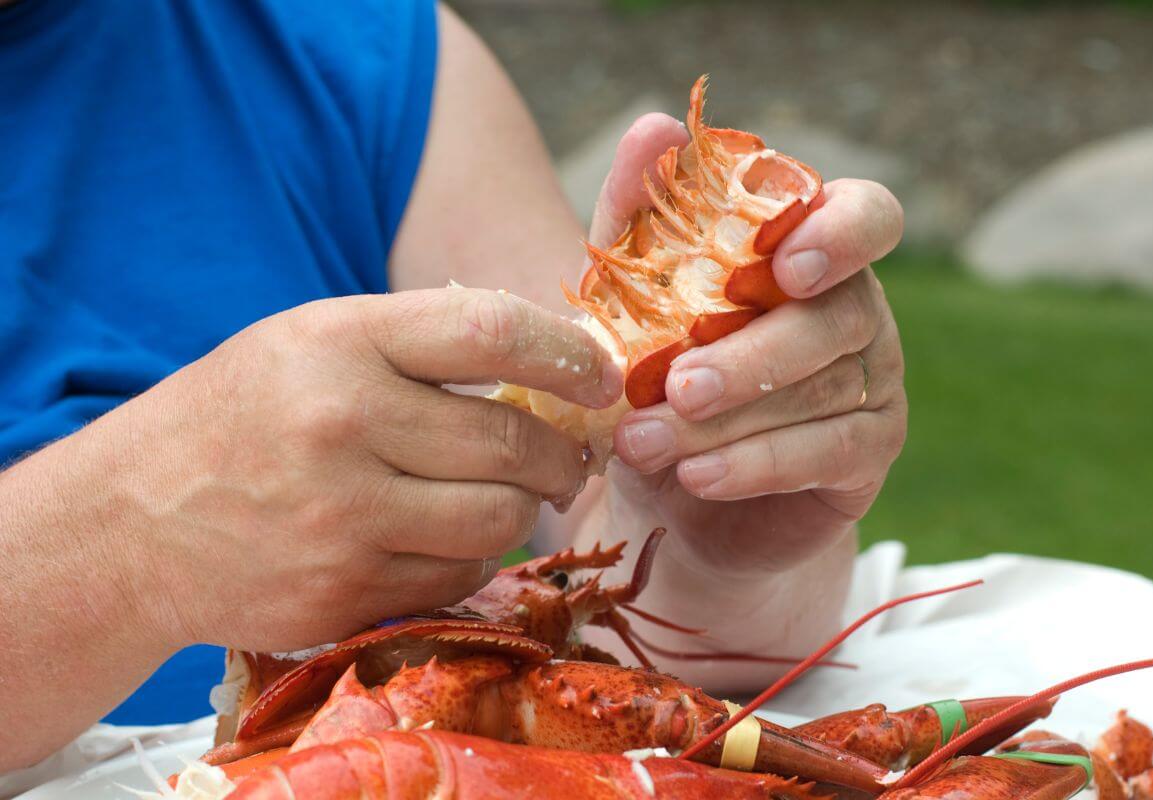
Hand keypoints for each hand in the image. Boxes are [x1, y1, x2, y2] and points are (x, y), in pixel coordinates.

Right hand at [94, 288, 621, 652]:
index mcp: (336, 343)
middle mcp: (340, 426)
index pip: (487, 331)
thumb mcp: (310, 344)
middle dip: (563, 452)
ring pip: (499, 519)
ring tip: (509, 493)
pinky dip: (472, 556)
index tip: (601, 375)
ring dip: (524, 509)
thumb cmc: (238, 417)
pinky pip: (458, 575)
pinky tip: (442, 537)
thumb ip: (418, 345)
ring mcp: (340, 520)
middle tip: (570, 454)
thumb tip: (551, 359)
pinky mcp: (342, 593)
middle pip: (510, 442)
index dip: (566, 352)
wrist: (130, 526)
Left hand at [573, 114, 904, 684]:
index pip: (868, 216)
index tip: (784, 266)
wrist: (669, 492)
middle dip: (751, 356)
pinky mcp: (870, 453)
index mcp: (812, 254)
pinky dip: (757, 463)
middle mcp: (858, 310)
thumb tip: (655, 125)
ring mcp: (876, 382)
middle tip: (677, 386)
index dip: (840, 233)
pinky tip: (697, 476)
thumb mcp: (629, 300)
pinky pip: (829, 452)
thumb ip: (639, 215)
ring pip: (824, 390)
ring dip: (730, 419)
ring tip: (645, 443)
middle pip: (838, 316)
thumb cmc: (654, 381)